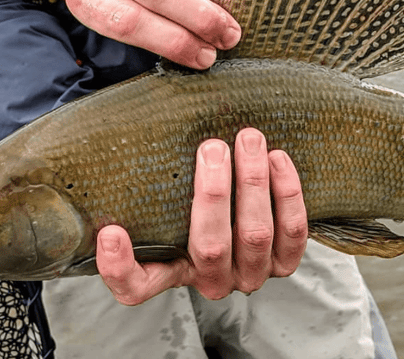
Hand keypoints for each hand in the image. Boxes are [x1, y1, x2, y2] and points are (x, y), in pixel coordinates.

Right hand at [96, 128, 307, 304]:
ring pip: (256, 235)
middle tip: (211, 146)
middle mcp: (209, 279)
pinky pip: (292, 232)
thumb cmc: (192, 195)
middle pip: (210, 247)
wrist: (244, 207)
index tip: (111, 232)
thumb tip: (136, 118)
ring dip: (253, 183)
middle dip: (213, 193)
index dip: (119, 266)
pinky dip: (287, 193)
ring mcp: (249, 274)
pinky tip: (277, 158)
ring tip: (249, 139)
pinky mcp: (284, 262)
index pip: (135, 285)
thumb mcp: (165, 193)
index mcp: (168, 272)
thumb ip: (148, 174)